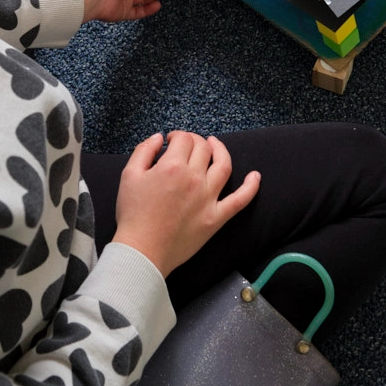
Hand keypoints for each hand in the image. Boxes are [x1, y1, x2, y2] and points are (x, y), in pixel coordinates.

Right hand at [112, 131, 260, 277]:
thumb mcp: (129, 175)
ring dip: (221, 151)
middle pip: (203, 148)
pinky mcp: (216, 217)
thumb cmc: (133, 213)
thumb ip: (144, 150)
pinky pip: (240, 200)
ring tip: (215, 145)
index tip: (170, 142)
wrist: (142, 250)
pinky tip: (256, 176)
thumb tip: (159, 138)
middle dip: (195, 141)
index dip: (177, 136)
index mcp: (173, 166)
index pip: (184, 139)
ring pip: (223, 165)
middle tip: (186, 146)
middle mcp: (195, 178)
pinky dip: (251, 187)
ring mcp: (208, 198)